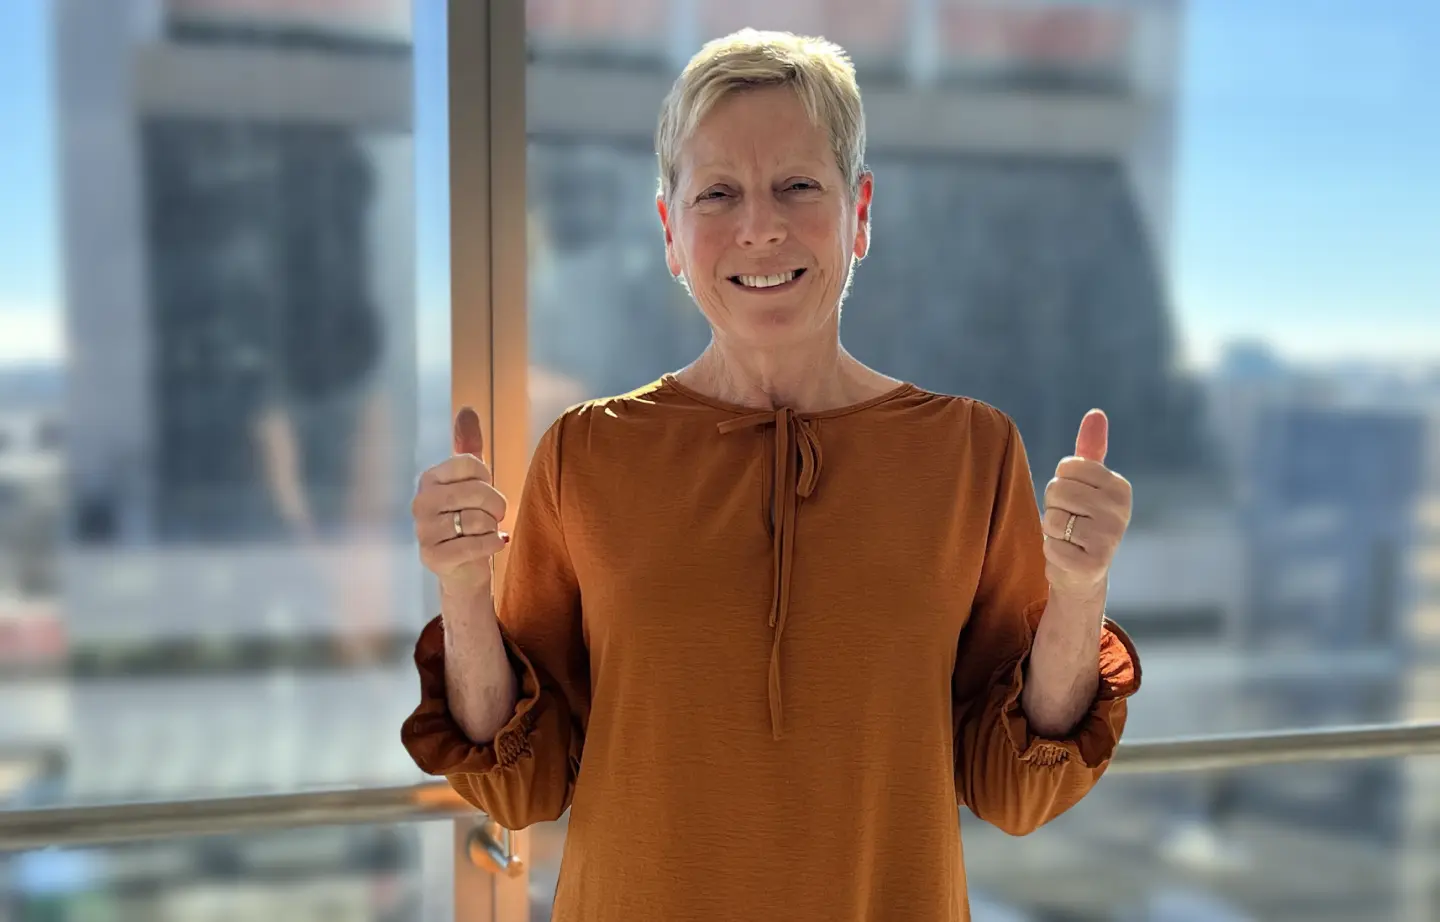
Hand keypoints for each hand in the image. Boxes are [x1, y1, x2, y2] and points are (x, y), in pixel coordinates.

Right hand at [412, 407, 509, 590]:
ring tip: (485, 533)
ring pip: (480, 520)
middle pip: (479, 492)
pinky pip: (476, 545)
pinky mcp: (432, 557)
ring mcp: (423, 531)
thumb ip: (469, 445)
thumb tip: (467, 409)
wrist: (465, 567)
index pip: (473, 464)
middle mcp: (420, 502)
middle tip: (493, 516)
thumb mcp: (471, 480)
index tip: (485, 492)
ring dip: (493, 528)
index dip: (489, 480)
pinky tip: (494, 544)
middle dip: (497, 506)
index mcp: (430, 478)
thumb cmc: (469, 518)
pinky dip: (493, 544)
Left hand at [1040, 409, 1131, 600]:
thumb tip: (1096, 413)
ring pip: (1051, 518)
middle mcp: (1121, 511)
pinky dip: (1052, 553)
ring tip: (1068, 538)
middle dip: (1053, 506)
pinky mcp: (1093, 564)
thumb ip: (1090, 449)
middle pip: (1057, 490)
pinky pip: (1051, 547)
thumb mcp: (1087, 483)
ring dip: (1051, 530)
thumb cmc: (1081, 518)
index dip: (1060, 484)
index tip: (1074, 500)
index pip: (1066, 468)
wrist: (1083, 571)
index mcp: (1120, 486)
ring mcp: (1110, 538)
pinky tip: (1069, 556)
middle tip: (1069, 520)